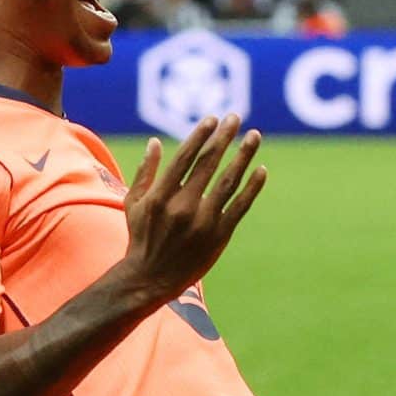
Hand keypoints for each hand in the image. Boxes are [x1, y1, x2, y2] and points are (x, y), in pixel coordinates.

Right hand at [121, 114, 265, 301]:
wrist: (150, 278)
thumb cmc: (141, 237)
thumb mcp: (134, 203)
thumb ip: (145, 172)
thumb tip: (156, 142)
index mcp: (161, 196)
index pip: (185, 158)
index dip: (201, 136)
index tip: (213, 118)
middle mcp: (183, 206)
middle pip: (209, 164)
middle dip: (224, 138)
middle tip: (236, 117)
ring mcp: (203, 221)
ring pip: (228, 182)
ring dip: (243, 157)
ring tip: (255, 136)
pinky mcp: (219, 235)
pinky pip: (239, 206)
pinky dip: (252, 188)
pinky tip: (261, 170)